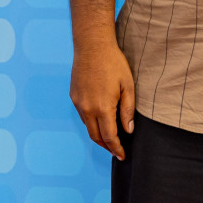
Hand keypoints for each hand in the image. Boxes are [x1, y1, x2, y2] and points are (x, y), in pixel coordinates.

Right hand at [70, 37, 134, 159]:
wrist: (92, 46)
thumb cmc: (114, 63)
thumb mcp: (127, 85)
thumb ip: (128, 110)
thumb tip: (128, 131)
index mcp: (103, 107)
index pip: (109, 137)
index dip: (116, 149)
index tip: (122, 156)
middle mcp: (87, 109)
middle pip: (96, 137)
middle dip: (107, 147)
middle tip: (116, 151)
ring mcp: (78, 103)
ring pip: (88, 127)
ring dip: (98, 136)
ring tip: (109, 139)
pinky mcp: (74, 96)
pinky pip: (82, 116)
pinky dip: (91, 123)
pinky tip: (100, 120)